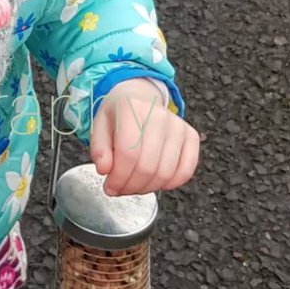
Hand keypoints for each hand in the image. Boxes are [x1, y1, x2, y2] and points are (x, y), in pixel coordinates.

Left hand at [90, 78, 199, 196]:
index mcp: (131, 109)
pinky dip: (170, 184)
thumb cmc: (119, 117)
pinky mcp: (190, 136)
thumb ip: (99, 149)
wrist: (141, 99)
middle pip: (147, 166)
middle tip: (120, 189)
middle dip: (131, 186)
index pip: (128, 153)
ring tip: (134, 186)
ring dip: (147, 188)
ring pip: (165, 172)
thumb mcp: (99, 127)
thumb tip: (104, 169)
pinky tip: (155, 182)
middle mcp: (158, 115)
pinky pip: (186, 170)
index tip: (110, 187)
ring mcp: (178, 126)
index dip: (118, 178)